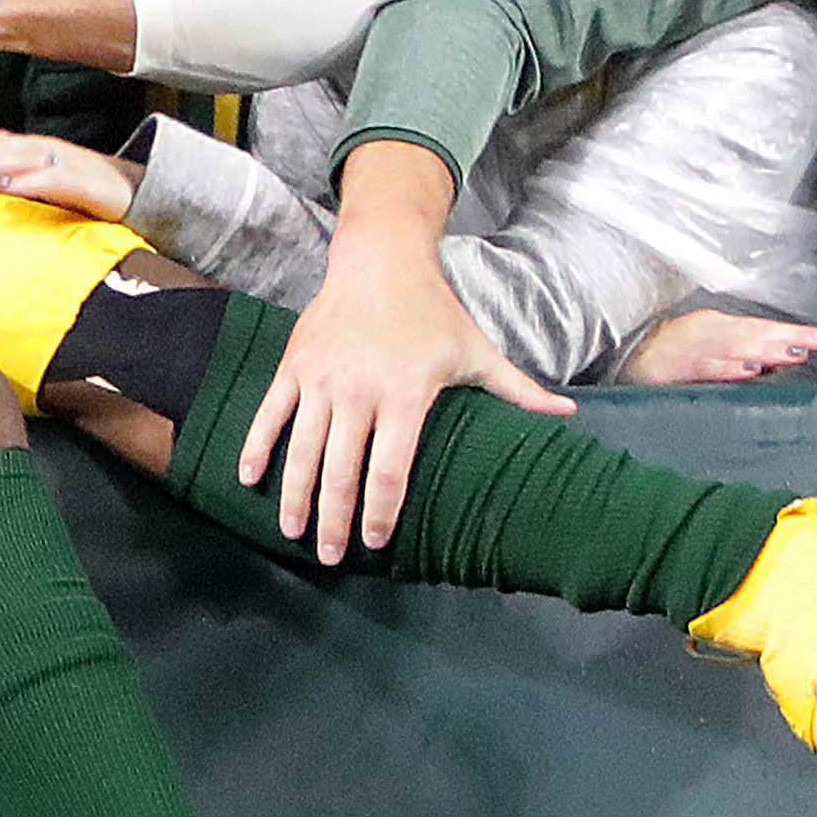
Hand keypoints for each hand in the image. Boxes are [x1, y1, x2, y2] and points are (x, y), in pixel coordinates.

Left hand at [0, 126, 138, 222]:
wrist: (152, 197)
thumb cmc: (95, 194)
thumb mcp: (54, 186)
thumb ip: (24, 184)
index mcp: (43, 153)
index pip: (0, 143)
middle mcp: (54, 154)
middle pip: (6, 146)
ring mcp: (73, 167)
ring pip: (25, 159)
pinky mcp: (91, 187)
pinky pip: (57, 182)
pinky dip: (30, 182)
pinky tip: (4, 187)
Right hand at [240, 233, 572, 563]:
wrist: (381, 260)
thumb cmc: (434, 312)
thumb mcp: (476, 350)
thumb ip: (518, 390)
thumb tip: (568, 417)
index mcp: (405, 394)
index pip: (391, 469)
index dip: (382, 511)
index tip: (377, 543)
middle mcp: (359, 389)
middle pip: (341, 469)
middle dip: (334, 518)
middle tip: (331, 556)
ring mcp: (321, 377)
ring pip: (301, 448)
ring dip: (294, 495)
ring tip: (292, 531)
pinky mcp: (295, 364)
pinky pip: (270, 413)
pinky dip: (256, 447)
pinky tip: (248, 480)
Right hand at [615, 307, 816, 386]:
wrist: (619, 358)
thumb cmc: (668, 357)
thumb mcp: (707, 349)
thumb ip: (741, 355)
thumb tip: (778, 362)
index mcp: (718, 326)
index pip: (765, 328)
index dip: (796, 332)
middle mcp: (708, 331)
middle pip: (757, 334)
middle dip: (791, 338)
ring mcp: (691, 348)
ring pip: (736, 347)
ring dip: (767, 349)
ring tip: (798, 353)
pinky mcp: (674, 367)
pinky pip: (706, 367)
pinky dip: (729, 367)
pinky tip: (750, 370)